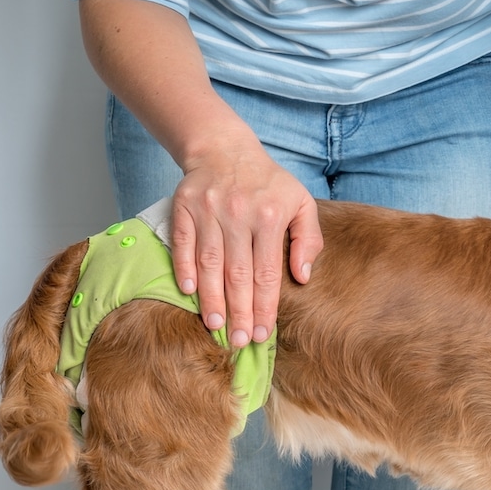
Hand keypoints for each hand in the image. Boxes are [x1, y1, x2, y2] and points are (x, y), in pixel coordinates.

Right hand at [169, 133, 323, 346]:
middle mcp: (240, 214)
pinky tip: (187, 292)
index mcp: (271, 217)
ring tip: (215, 326)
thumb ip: (308, 239)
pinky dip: (183, 267)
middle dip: (239, 312)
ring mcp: (209, 210)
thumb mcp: (300, 202)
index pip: (267, 272)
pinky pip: (182, 242)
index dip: (264, 306)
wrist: (224, 148)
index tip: (262, 333)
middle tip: (239, 341)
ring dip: (211, 298)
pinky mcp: (184, 206)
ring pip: (210, 263)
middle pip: (238, 274)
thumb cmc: (268, 183)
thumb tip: (303, 277)